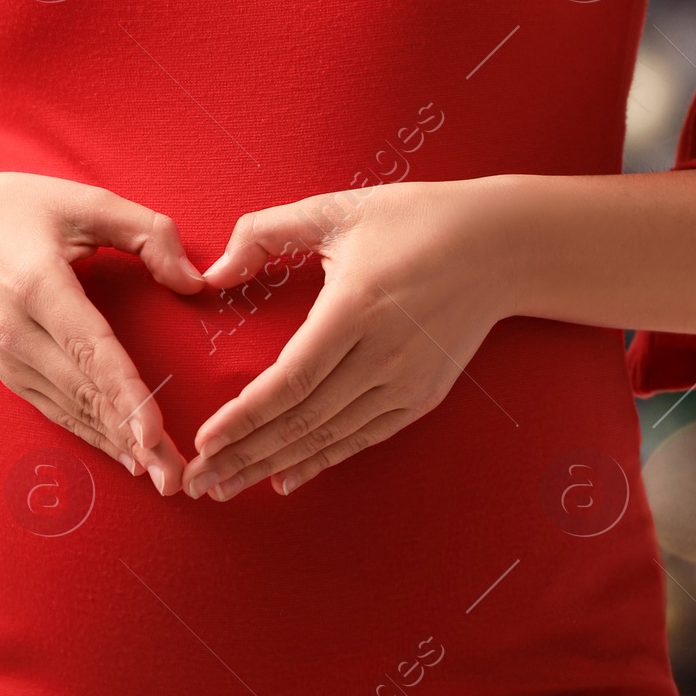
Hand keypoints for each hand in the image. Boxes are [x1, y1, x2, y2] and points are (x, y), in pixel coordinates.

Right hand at [0, 172, 206, 488]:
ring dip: (118, 446)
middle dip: (132, 437)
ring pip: (71, 410)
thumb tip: (194, 281)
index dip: (122, 391)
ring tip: (164, 478)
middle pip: (84, 392)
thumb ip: (147, 232)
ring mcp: (8, 359)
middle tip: (178, 476)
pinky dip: (92, 435)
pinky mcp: (8, 374)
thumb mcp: (81, 200)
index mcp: (37, 284)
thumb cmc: (13, 211)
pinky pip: (56, 411)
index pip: (88, 346)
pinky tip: (126, 456)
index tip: (152, 431)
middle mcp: (17, 332)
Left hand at [178, 179, 509, 501]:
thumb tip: (214, 273)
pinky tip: (286, 478)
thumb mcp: (337, 209)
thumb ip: (266, 232)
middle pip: (303, 420)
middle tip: (197, 482)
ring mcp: (406, 382)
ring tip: (225, 486)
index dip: (245, 416)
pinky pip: (363, 438)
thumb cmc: (413, 220)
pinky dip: (322, 461)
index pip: (291, 380)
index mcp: (357, 308)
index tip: (204, 441)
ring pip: (329, 437)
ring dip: (274, 465)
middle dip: (245, 455)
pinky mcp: (422, 396)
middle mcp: (382, 355)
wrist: (498, 246)